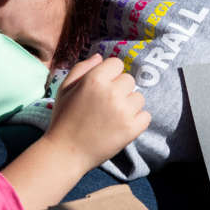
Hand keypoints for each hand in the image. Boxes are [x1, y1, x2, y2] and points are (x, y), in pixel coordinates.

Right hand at [43, 54, 149, 171]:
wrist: (66, 152)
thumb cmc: (63, 119)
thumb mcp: (65, 88)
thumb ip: (82, 69)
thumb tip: (100, 57)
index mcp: (94, 80)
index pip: (117, 64)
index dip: (110, 74)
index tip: (103, 87)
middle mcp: (111, 93)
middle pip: (129, 80)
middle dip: (120, 90)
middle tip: (106, 105)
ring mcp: (123, 111)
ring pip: (139, 98)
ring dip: (129, 105)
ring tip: (113, 117)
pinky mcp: (132, 129)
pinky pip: (146, 116)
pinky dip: (137, 120)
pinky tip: (122, 125)